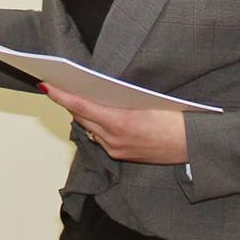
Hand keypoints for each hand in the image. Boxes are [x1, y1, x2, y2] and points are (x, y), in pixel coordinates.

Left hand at [39, 84, 188, 164]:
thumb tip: (100, 90)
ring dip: (82, 113)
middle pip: (82, 117)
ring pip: (90, 128)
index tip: (46, 84)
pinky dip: (95, 125)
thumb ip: (120, 99)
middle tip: (58, 85)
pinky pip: (100, 138)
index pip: (81, 106)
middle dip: (70, 101)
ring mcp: (116, 148)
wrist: (193, 146)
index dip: (61, 95)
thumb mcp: (147, 101)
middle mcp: (113, 138)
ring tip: (74, 96)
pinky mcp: (122, 155)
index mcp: (119, 121)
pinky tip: (95, 115)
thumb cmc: (175, 118)